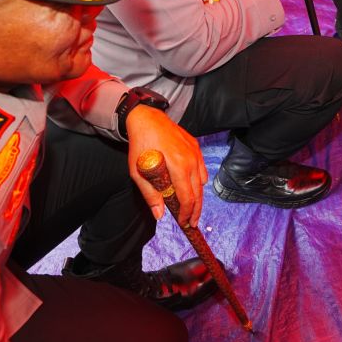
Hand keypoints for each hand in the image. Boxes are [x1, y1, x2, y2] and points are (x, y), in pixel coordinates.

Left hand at [124, 105, 206, 226]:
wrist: (147, 119)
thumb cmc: (140, 145)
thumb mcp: (138, 172)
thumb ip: (150, 194)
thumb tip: (160, 215)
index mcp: (178, 167)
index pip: (188, 197)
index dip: (187, 213)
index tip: (184, 222)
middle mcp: (191, 160)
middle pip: (198, 192)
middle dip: (196, 210)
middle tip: (192, 222)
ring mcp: (195, 153)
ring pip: (202, 182)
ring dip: (198, 197)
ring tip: (193, 208)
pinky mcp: (195, 147)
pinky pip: (202, 169)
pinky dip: (199, 181)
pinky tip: (193, 187)